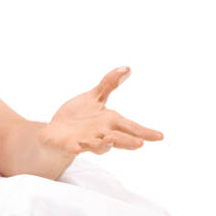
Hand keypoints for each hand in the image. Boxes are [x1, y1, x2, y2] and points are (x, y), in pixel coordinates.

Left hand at [41, 66, 163, 155]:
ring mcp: (85, 141)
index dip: (145, 132)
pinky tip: (77, 148)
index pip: (130, 127)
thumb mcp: (94, 97)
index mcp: (109, 122)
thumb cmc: (78, 117)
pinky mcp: (69, 145)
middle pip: (118, 139)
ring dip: (104, 144)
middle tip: (140, 144)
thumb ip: (109, 84)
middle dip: (127, 141)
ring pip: (97, 146)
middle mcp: (101, 134)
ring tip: (109, 140)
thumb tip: (127, 68)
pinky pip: (74, 147)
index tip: (160, 137)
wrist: (55, 131)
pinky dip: (76, 147)